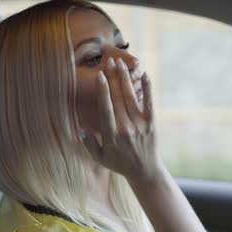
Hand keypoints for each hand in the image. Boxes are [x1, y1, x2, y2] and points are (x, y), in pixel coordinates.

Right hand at [80, 57, 163, 183]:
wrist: (145, 171)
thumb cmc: (119, 163)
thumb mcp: (100, 158)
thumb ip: (89, 144)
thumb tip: (80, 128)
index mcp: (111, 137)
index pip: (106, 110)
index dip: (103, 92)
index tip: (100, 76)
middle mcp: (126, 130)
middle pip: (118, 99)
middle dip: (114, 78)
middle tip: (110, 60)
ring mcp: (140, 126)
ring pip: (131, 98)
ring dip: (126, 79)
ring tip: (121, 63)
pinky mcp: (151, 124)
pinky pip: (149, 103)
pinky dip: (148, 89)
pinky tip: (145, 75)